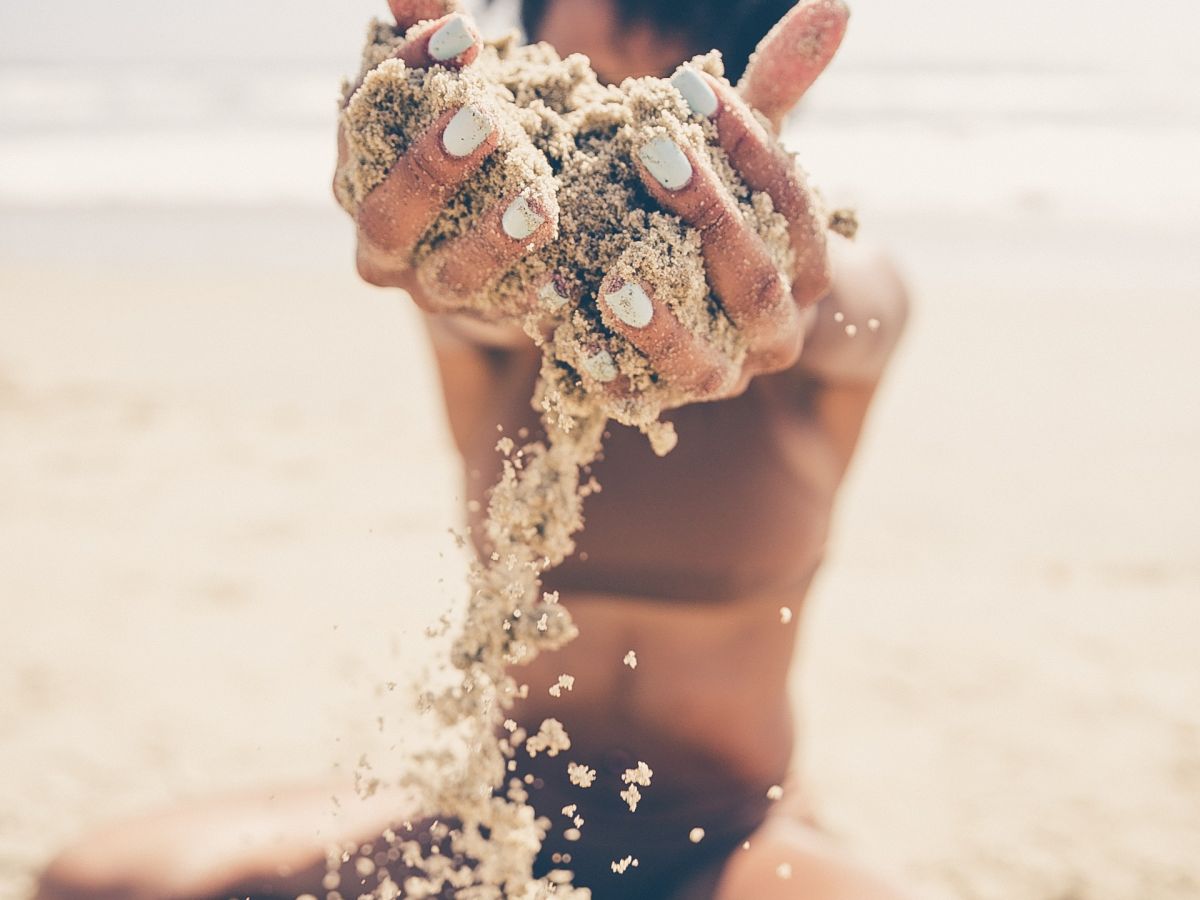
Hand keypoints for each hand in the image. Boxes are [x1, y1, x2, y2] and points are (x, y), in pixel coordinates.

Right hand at [334, 0, 557, 312]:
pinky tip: (571, 274)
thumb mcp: (453, 93)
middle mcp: (382, 245)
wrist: (497, 253)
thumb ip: (435, 44)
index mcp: (357, 176)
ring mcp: (433, 289)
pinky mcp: (487, 319)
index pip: (366, 123)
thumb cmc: (470, 150)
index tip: (465, 34)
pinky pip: (512, 314)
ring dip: (491, 240)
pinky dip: (540, 295)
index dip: (411, 77)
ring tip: (537, 203)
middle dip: (431, 169)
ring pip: (449, 275)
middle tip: (483, 121)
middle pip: (387, 217)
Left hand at [596, 0, 848, 401]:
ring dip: (665, 325)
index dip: (750, 143)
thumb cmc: (730, 216)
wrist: (725, 321)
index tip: (689, 83)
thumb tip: (836, 4)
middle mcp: (776, 329)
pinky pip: (644, 403)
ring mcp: (726, 375)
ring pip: (709, 364)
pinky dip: (615, 381)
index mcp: (807, 263)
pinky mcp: (669, 404)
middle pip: (756, 281)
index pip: (791, 200)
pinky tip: (577, 348)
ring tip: (617, 280)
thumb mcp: (745, 157)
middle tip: (650, 150)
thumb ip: (776, 94)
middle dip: (708, 215)